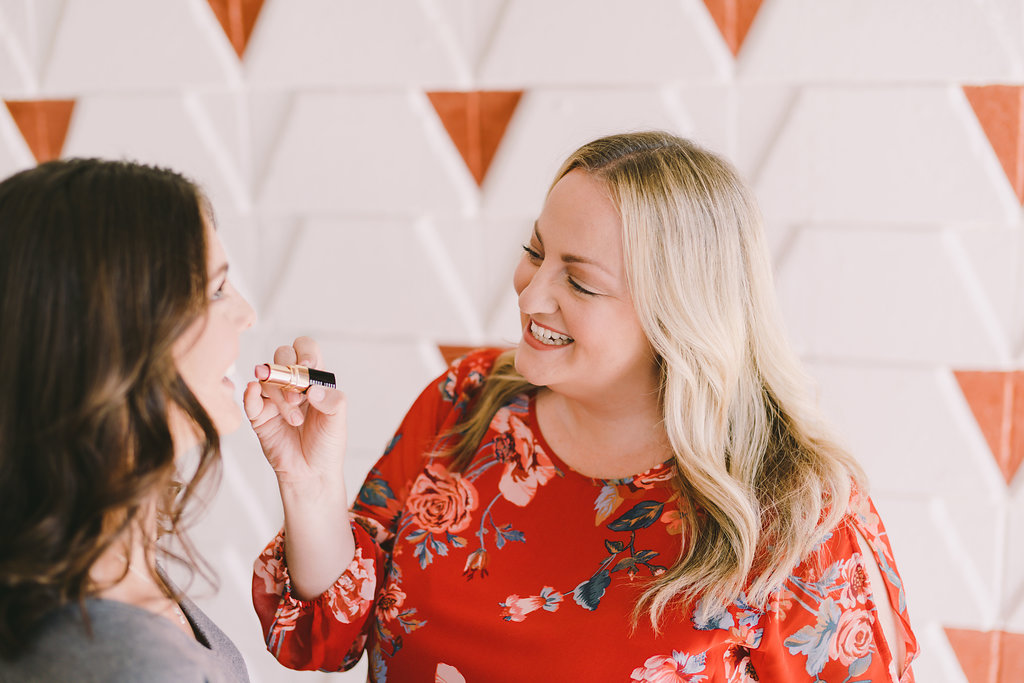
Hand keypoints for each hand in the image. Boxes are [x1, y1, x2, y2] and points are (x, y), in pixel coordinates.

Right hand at [243, 336, 345, 487]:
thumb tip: (315, 389)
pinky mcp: (259, 415)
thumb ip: (333, 401)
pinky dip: (250, 394)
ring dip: (279, 394)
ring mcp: (273, 398)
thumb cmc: (326, 445)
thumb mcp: (338, 421)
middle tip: (299, 398)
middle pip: (282, 357)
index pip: (305, 349)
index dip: (305, 352)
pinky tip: (254, 394)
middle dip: (289, 373)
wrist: (312, 474)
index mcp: (314, 379)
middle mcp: (292, 384)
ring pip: (266, 377)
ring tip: (294, 419)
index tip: (308, 366)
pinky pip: (249, 399)